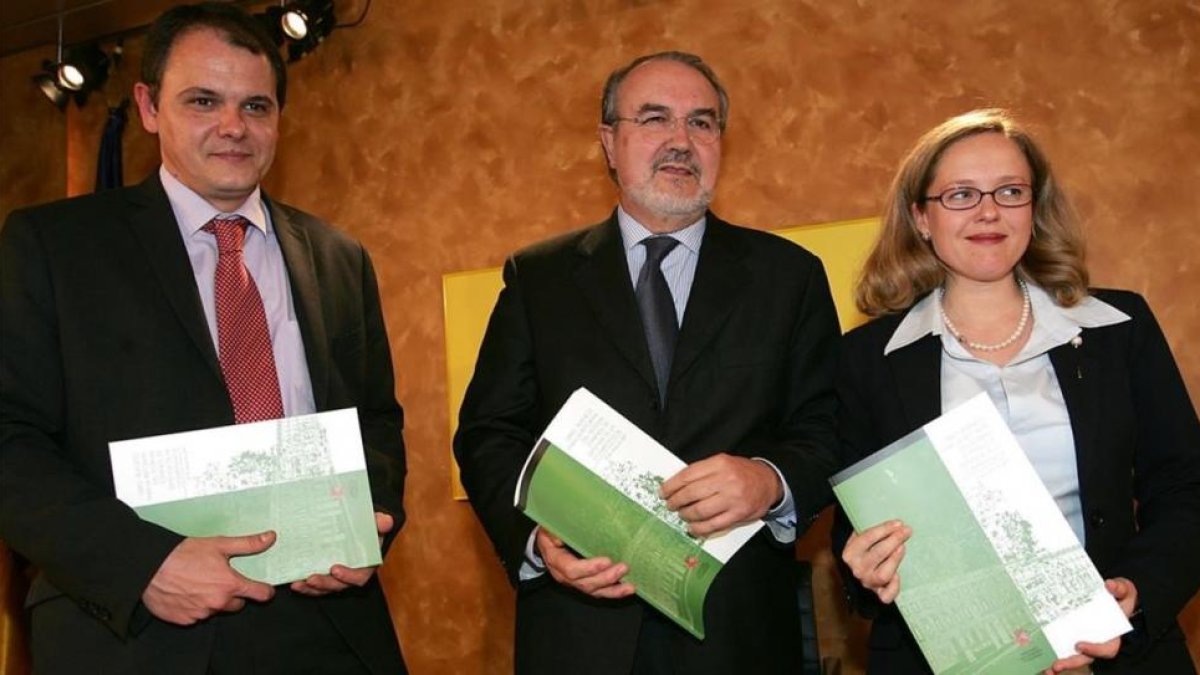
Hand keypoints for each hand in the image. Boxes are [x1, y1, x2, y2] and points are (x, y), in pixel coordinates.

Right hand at [142, 531, 276, 624]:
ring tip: (199, 583)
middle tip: (221, 580)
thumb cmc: (183, 554)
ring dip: (213, 600)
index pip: (260, 594)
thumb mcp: (218, 544)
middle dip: (234, 595)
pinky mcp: (185, 620)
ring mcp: (201, 614)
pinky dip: (196, 606)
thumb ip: (248, 544)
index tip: (265, 589)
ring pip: (216, 610)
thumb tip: (270, 538)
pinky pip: (197, 616)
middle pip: (238, 604)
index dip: (265, 591)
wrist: (149, 568)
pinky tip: (187, 592)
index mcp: (230, 585)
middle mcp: (218, 603)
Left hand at [291, 512, 392, 596]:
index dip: (348, 576)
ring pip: (326, 588)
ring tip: (298, 583)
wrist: (360, 526)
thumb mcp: (376, 522)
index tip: (335, 570)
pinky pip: (317, 585)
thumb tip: (386, 521)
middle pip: (340, 585)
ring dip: (312, 588)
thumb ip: (380, 522)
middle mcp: (352, 574)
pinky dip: (306, 586)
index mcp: (367, 564)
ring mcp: (339, 577)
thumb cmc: (368, 526)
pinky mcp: (327, 575)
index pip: (360, 576)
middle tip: (311, 579)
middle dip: (325, 584)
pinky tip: (295, 582)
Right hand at [535, 527, 634, 598]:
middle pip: (585, 583)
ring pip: (594, 591)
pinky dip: (614, 592)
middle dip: (606, 577)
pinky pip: (599, 592)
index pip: (571, 569)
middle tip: (623, 567)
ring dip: (613, 589)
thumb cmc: (550, 534)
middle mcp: (564, 576)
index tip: (607, 560)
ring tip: (629, 585)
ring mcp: (575, 582)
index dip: (589, 568)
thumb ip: (555, 531)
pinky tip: (627, 589)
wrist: (546, 544)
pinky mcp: (585, 584)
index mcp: (556, 561)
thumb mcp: (548, 528)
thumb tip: (564, 532)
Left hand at [660, 453, 780, 536]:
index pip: (688, 475)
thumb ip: (702, 472)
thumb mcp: (723, 463)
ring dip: (686, 514)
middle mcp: (726, 480)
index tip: (663, 492)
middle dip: (676, 501)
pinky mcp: (738, 514)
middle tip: (670, 505)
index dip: (671, 485)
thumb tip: (676, 485)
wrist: (769, 482)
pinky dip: (699, 528)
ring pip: (700, 510)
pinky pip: (713, 524)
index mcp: (719, 463)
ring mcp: (732, 498)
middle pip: (691, 493)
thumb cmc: (742, 472)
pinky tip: (692, 527)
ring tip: (681, 514)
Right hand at [841, 520, 909, 603]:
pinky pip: (887, 595)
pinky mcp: (877, 593)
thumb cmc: (865, 549)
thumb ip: (872, 531)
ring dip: (895, 560)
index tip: (898, 523)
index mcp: (849, 553)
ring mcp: (867, 582)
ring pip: (883, 574)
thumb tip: (895, 524)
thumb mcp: (860, 537)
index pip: (867, 538)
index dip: (884, 529)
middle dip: (894, 540)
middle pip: (878, 554)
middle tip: (906, 531)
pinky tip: (898, 576)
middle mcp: (857, 569)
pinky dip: (894, 587)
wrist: (858, 569)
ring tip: (902, 547)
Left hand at [1043, 577, 1137, 673]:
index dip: (1095, 650)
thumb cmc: (1119, 596)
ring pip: (1073, 656)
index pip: (1107, 648)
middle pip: (1086, 657)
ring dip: (1060, 663)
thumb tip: (1110, 586)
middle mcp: (1097, 640)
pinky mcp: (1071, 635)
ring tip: (1047, 668)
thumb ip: (1120, 588)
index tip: (1079, 645)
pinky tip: (1041, 658)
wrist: (1109, 596)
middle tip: (1056, 665)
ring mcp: (1084, 639)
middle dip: (1071, 662)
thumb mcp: (1124, 590)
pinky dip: (1052, 653)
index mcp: (1112, 633)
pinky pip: (1063, 647)